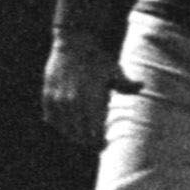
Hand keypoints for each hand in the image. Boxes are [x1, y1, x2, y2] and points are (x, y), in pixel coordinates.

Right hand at [43, 32, 115, 146]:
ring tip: (79, 136)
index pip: (94, 132)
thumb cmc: (97, 59)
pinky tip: (65, 125)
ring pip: (64, 129)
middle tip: (93, 143)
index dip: (98, 142)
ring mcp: (59, 100)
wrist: (73, 44)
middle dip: (86, 141)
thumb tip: (142, 86)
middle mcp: (74, 103)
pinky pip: (51, 119)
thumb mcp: (114, 71)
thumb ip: (126, 84)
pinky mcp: (48, 96)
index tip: (103, 145)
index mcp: (92, 101)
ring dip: (72, 135)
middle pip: (79, 134)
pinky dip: (58, 125)